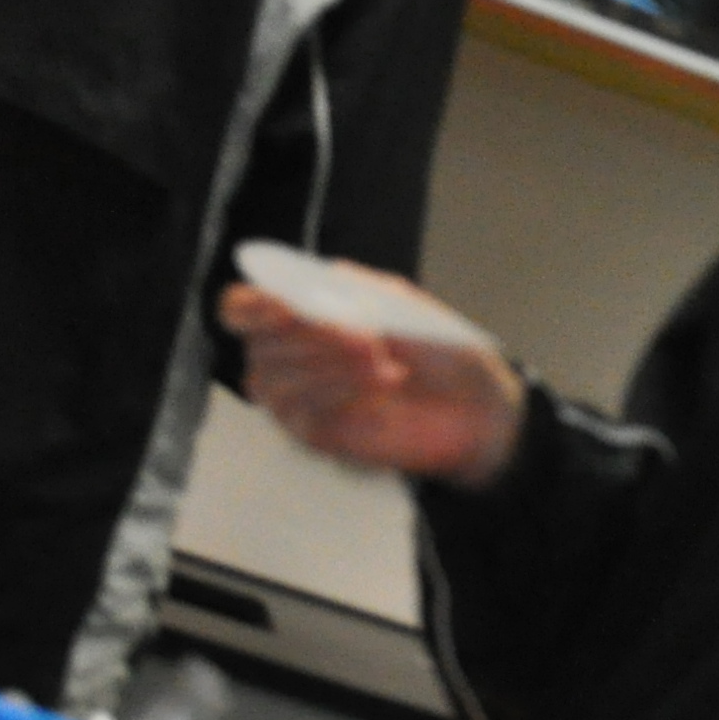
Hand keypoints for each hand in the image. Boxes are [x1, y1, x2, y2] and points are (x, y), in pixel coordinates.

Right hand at [220, 275, 523, 488]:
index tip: (284, 307)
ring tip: (379, 358)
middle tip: (364, 334)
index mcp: (303, 313)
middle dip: (309, 333)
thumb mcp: (397, 302)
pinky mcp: (315, 435)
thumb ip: (348, 290)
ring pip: (273, 381)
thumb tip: (299, 283)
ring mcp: (298, 399)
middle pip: (258, 344)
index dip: (252, 308)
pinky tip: (382, 385)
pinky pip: (299, 414)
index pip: (242, 310)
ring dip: (325, 363)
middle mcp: (290, 355)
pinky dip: (338, 393)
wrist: (476, 405)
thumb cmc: (437, 350)